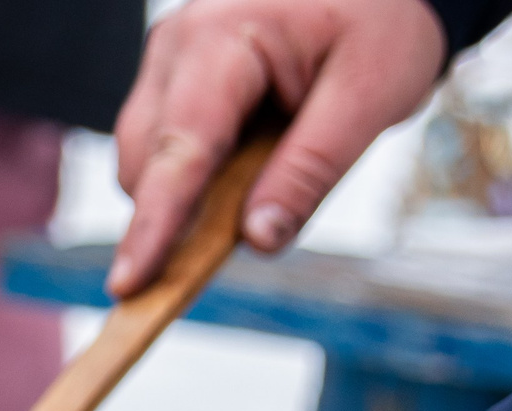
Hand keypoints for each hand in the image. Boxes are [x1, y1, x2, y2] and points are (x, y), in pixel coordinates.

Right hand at [107, 0, 447, 296]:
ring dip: (188, 191)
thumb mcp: (369, 97)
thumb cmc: (383, 22)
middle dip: (175, 212)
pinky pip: (163, 142)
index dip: (154, 224)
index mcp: (222, 36)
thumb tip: (257, 239)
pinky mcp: (174, 74)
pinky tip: (248, 157)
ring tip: (264, 170)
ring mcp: (170, 57)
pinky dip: (195, 172)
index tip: (128, 283)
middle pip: (146, 160)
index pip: (179, 149)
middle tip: (245, 231)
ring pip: (146, 156)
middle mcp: (178, 43)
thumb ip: (311, 170)